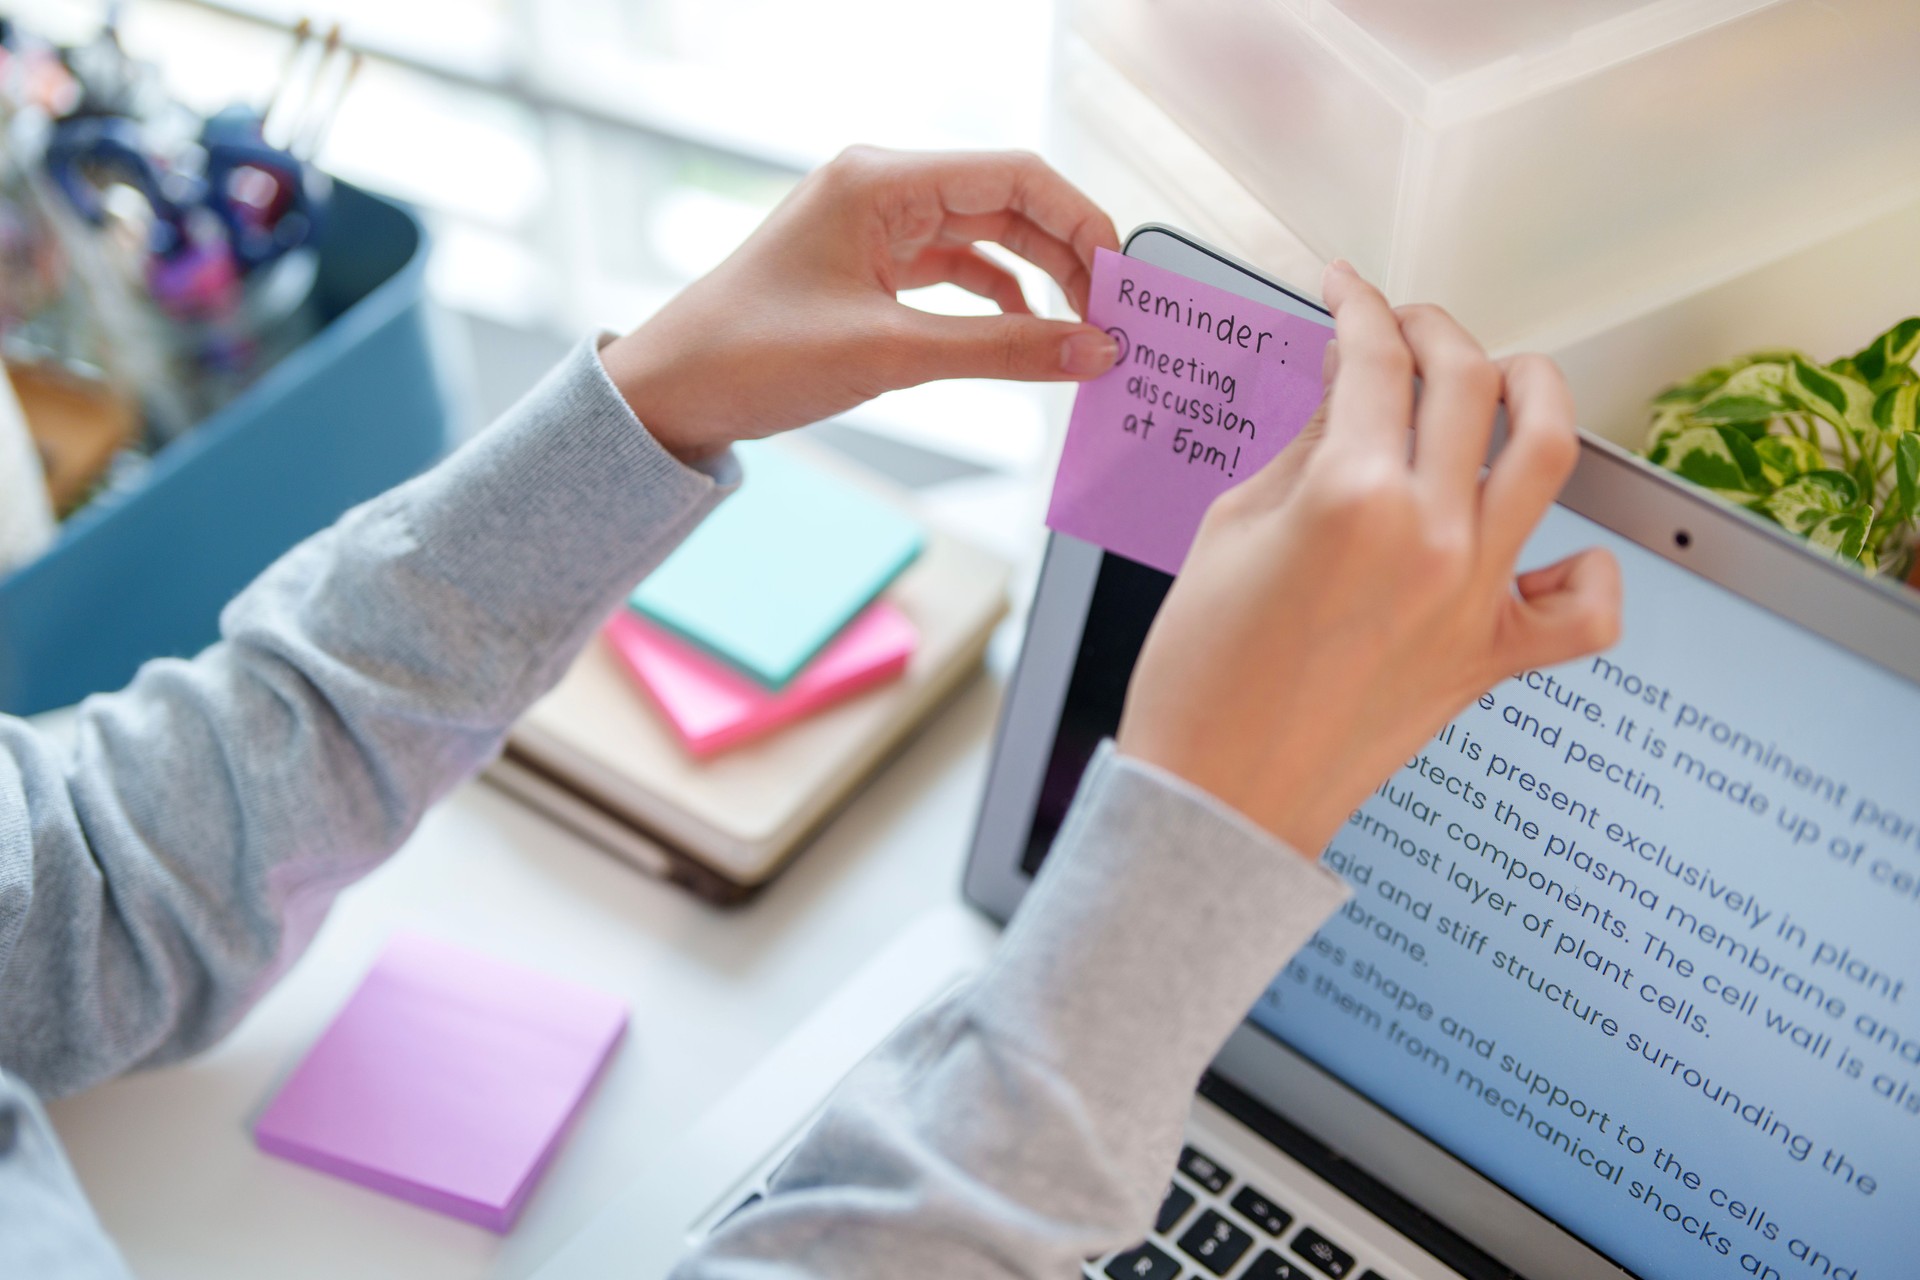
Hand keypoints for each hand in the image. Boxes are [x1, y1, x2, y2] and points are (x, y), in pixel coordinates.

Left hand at [600, 146, 1121, 460]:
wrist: (669, 394)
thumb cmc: (751, 357)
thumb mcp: (889, 354)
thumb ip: (1002, 351)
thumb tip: (1092, 351)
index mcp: (881, 180)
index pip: (1015, 176)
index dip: (1081, 223)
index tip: (1122, 281)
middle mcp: (881, 189)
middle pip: (1008, 202)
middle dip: (1068, 255)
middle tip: (1115, 316)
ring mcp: (874, 226)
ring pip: (986, 238)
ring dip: (1038, 281)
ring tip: (1083, 331)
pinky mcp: (868, 267)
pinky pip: (954, 270)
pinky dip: (996, 301)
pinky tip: (1026, 336)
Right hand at [1116, 262, 1622, 855]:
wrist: (1218, 794)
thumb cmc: (1200, 675)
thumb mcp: (1231, 528)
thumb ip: (1304, 448)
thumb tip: (1346, 390)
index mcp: (1352, 497)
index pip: (1376, 359)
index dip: (1360, 307)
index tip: (1347, 293)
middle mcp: (1430, 535)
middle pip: (1468, 381)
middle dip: (1432, 329)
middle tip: (1400, 327)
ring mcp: (1473, 597)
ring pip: (1551, 451)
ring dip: (1533, 388)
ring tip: (1503, 377)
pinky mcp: (1491, 658)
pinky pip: (1585, 608)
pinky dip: (1582, 570)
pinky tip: (1543, 552)